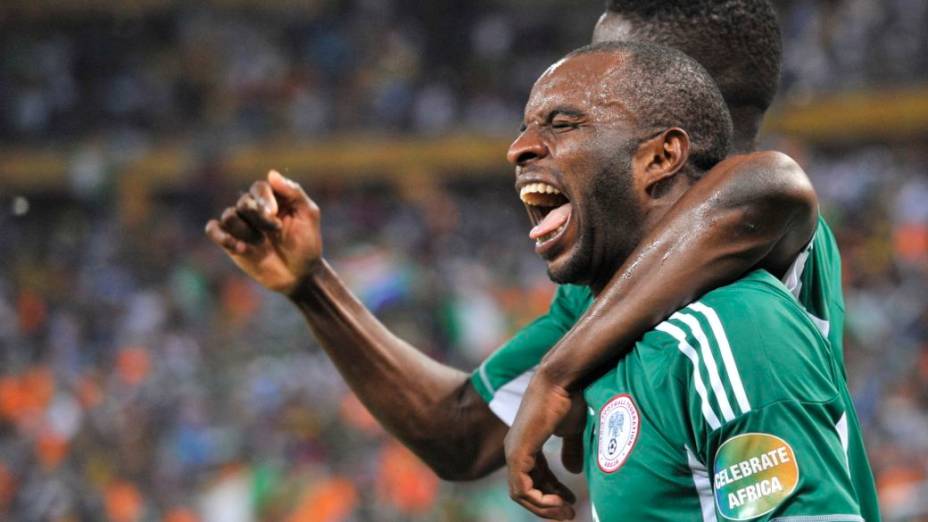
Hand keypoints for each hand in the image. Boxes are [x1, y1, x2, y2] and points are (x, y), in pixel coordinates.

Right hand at [205, 170, 322, 294]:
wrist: (299, 274)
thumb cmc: (306, 243)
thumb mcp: (309, 215)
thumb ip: (294, 192)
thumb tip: (271, 173)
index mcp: (273, 198)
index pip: (259, 187)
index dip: (264, 199)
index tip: (274, 213)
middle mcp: (254, 209)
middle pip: (244, 202)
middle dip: (260, 219)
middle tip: (275, 231)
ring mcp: (241, 224)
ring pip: (228, 216)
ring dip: (245, 231)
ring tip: (261, 244)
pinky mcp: (229, 241)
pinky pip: (213, 229)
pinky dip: (221, 236)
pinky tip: (240, 248)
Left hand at [504, 373, 585, 519]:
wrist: (562, 380)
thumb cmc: (569, 399)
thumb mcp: (572, 430)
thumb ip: (571, 450)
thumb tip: (573, 470)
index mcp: (526, 444)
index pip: (532, 478)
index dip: (551, 493)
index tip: (571, 501)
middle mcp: (515, 449)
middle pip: (525, 490)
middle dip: (547, 505)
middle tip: (569, 514)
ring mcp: (513, 451)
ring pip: (521, 494)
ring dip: (544, 507)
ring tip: (567, 512)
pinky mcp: (517, 452)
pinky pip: (521, 488)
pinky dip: (539, 501)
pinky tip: (558, 502)